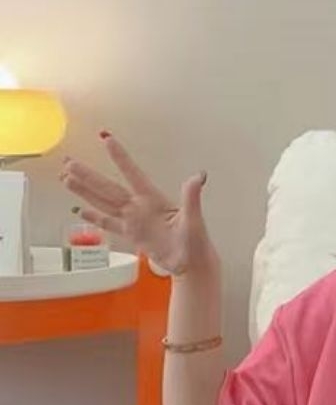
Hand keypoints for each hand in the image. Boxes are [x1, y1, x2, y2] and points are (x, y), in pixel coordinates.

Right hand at [59, 134, 213, 276]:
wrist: (193, 266)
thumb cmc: (197, 244)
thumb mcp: (195, 219)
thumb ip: (192, 197)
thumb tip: (199, 177)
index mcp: (154, 200)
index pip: (133, 174)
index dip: (120, 158)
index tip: (106, 138)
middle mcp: (141, 208)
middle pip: (108, 188)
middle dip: (88, 175)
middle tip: (69, 162)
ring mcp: (135, 221)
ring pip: (104, 203)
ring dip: (85, 192)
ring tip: (67, 178)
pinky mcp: (133, 236)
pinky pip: (110, 225)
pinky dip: (96, 218)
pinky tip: (82, 211)